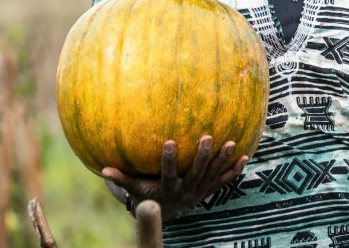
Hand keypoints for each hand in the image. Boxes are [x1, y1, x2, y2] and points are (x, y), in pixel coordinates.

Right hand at [102, 136, 247, 220]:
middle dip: (202, 156)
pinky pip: (224, 181)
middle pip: (196, 173)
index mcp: (167, 188)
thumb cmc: (148, 194)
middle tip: (207, 137)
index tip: (169, 141)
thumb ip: (122, 180)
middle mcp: (186, 191)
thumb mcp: (135, 190)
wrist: (167, 212)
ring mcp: (200, 191)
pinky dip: (234, 171)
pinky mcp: (210, 190)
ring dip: (222, 160)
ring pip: (213, 175)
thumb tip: (103, 169)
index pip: (167, 173)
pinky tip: (245, 156)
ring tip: (232, 142)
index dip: (169, 159)